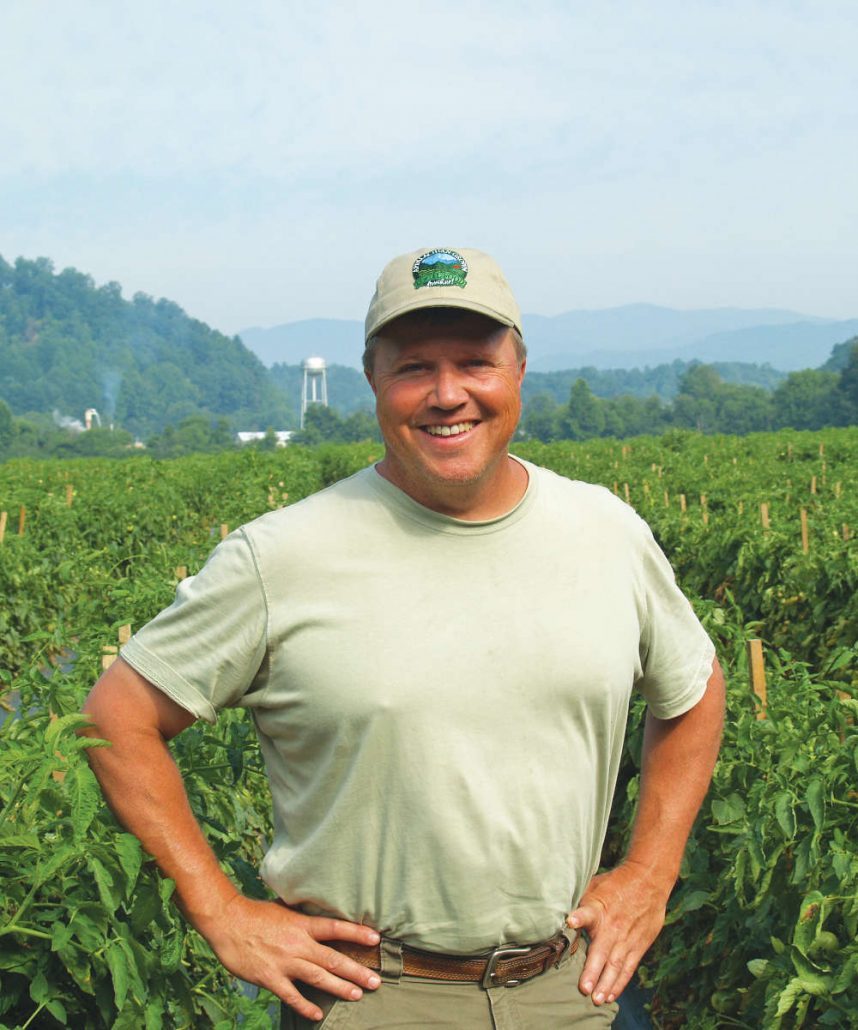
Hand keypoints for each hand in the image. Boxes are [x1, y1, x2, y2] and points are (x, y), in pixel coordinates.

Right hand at [201, 895, 382, 1020]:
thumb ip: (302, 919)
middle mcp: (298, 944)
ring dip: (340, 988)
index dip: (356, 933)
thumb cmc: (256, 914)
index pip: (336, 928)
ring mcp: (285, 962)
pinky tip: (317, 1015)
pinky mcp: (270, 978)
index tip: (376, 939)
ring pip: (319, 978)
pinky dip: (305, 1006)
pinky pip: (292, 996)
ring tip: (357, 995)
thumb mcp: (285, 910)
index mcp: (302, 924)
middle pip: (333, 959)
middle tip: (376, 981)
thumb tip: (319, 919)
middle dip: (357, 971)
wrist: (228, 922)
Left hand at [566, 861, 668, 1005]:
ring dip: (606, 983)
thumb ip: (579, 902)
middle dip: (593, 970)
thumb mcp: (594, 885)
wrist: (648, 880)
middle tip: (584, 988)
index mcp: (598, 908)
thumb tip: (556, 907)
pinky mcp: (638, 946)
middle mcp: (612, 926)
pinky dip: (620, 983)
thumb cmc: (615, 884)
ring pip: (616, 965)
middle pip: (602, 950)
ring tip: (597, 999)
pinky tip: (611, 995)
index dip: (579, 917)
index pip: (587, 912)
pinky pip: (628, 968)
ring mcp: (626, 938)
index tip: (571, 921)